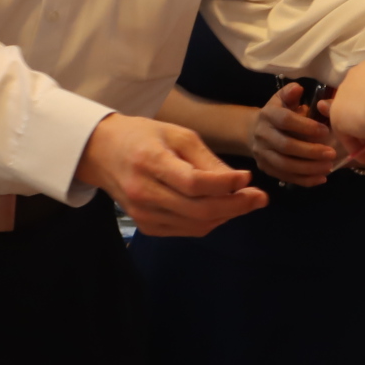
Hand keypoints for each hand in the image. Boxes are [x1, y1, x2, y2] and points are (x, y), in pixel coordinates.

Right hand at [77, 114, 268, 236]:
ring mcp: (143, 214)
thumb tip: (239, 182)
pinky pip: (187, 230)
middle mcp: (144, 193)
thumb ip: (206, 159)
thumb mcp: (176, 133)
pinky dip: (210, 221)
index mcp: (150, 162)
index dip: (224, 184)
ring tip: (247, 201)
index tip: (248, 177)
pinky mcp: (146, 226)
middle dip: (236, 205)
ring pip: (196, 224)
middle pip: (198, 209)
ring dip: (227, 215)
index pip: (192, 182)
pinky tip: (222, 208)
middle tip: (261, 198)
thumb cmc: (143, 136)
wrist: (103, 153)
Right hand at [249, 83, 338, 186]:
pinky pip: (286, 177)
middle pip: (286, 146)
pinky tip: (321, 178)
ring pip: (285, 165)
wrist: (253, 132)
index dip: (305, 126)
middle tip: (331, 154)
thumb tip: (298, 88)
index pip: (285, 121)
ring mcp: (263, 154)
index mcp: (268, 115)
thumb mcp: (282, 99)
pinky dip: (304, 180)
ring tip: (328, 167)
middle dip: (310, 151)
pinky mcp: (266, 169)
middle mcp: (263, 135)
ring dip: (309, 168)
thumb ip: (290, 94)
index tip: (325, 131)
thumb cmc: (277, 113)